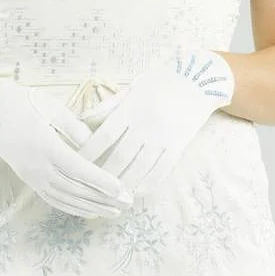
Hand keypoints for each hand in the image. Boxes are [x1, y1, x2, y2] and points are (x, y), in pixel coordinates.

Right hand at [0, 82, 133, 219]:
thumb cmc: (23, 104)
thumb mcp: (51, 106)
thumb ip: (74, 126)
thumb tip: (94, 144)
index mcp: (46, 145)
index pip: (78, 169)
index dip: (100, 181)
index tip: (121, 189)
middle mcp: (39, 166)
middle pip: (75, 188)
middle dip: (103, 198)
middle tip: (127, 203)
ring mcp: (33, 176)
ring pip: (66, 198)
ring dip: (91, 207)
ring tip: (114, 212)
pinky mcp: (30, 180)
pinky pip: (54, 199)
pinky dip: (72, 208)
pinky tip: (89, 211)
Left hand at [76, 50, 234, 197]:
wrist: (198, 81)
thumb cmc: (160, 82)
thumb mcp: (133, 88)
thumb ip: (109, 106)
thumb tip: (82, 120)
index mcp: (133, 107)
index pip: (105, 134)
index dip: (89, 151)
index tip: (76, 163)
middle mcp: (147, 123)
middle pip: (120, 156)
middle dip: (102, 175)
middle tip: (89, 186)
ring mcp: (164, 136)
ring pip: (140, 168)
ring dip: (123, 184)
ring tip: (109, 195)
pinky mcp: (178, 146)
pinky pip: (161, 171)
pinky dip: (146, 185)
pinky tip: (135, 191)